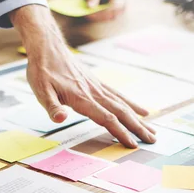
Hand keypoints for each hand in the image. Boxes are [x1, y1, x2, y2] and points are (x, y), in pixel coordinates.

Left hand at [10, 5, 155, 147]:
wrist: (47, 48)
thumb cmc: (42, 71)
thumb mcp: (41, 91)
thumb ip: (52, 107)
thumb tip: (60, 119)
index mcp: (81, 98)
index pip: (106, 118)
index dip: (120, 132)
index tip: (132, 145)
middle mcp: (94, 92)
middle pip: (121, 112)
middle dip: (137, 128)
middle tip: (153, 141)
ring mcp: (97, 87)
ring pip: (123, 104)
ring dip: (138, 119)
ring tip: (153, 131)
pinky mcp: (97, 83)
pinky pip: (118, 95)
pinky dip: (132, 104)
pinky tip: (142, 111)